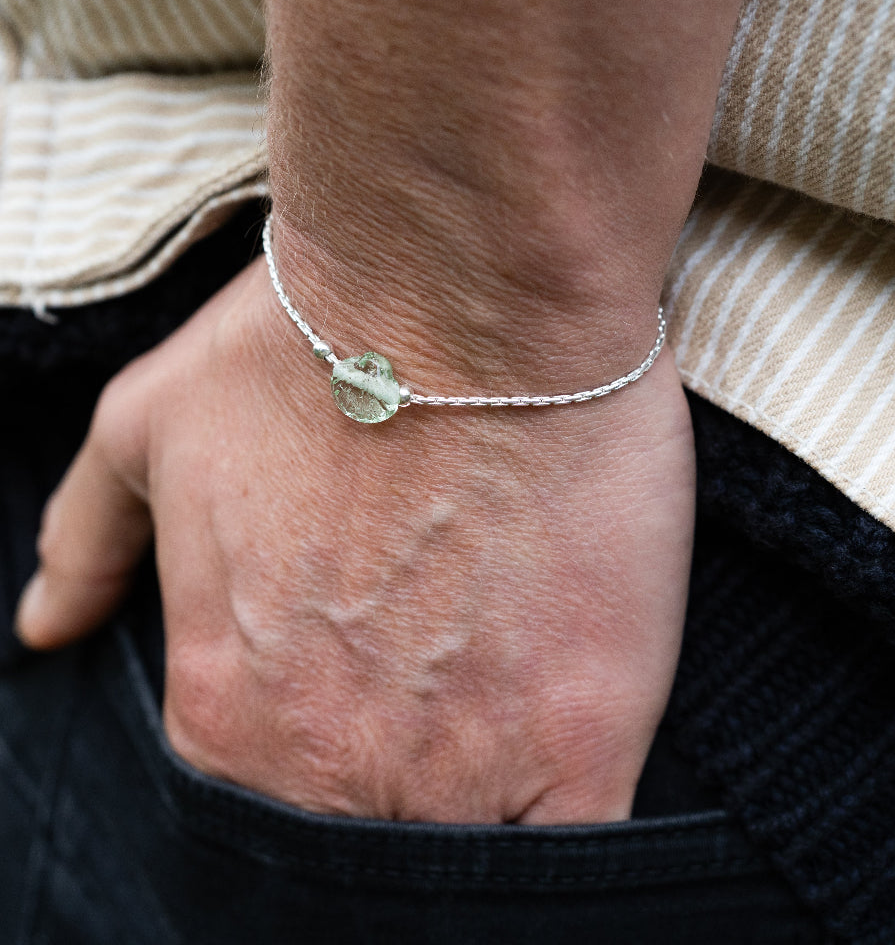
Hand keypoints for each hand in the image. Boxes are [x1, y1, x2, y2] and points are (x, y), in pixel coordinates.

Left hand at [15, 253, 694, 822]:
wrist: (470, 295)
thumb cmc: (316, 346)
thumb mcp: (156, 424)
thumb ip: (93, 536)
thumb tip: (48, 622)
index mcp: (231, 706)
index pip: (269, 809)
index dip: (327, 759)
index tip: (375, 703)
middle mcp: (335, 761)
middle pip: (372, 834)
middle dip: (405, 781)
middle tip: (454, 684)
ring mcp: (465, 762)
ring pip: (473, 854)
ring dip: (487, 800)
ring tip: (512, 694)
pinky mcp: (585, 738)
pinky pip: (575, 851)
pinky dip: (565, 835)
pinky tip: (574, 756)